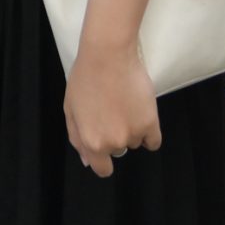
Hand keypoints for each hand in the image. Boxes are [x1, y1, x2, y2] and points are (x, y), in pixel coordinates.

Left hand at [64, 42, 160, 177]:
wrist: (107, 56)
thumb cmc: (85, 78)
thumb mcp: (70, 110)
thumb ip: (77, 138)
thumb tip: (88, 161)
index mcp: (92, 142)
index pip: (102, 169)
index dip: (103, 160)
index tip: (105, 148)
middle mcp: (114, 142)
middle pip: (118, 150)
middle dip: (114, 136)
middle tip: (111, 111)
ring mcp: (134, 134)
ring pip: (135, 142)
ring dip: (131, 129)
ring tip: (123, 104)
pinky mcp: (151, 123)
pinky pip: (153, 141)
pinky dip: (149, 132)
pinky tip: (140, 115)